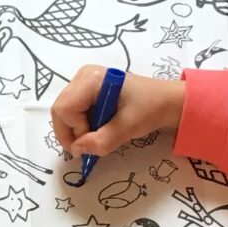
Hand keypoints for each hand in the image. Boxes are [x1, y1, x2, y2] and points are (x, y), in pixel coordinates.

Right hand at [50, 67, 184, 158]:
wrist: (167, 100)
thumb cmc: (150, 108)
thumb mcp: (127, 127)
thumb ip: (101, 141)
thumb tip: (77, 150)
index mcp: (91, 79)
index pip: (64, 108)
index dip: (74, 130)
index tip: (93, 141)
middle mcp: (83, 76)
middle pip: (60, 109)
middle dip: (71, 132)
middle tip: (88, 146)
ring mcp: (83, 81)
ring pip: (64, 112)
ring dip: (76, 129)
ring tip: (96, 135)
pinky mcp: (86, 89)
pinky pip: (72, 110)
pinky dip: (81, 124)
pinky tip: (97, 127)